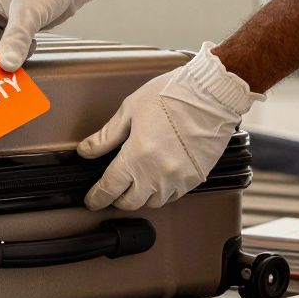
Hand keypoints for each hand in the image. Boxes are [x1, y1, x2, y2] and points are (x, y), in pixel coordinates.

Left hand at [78, 43, 263, 209]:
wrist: (211, 94)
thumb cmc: (173, 95)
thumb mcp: (130, 110)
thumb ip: (106, 136)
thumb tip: (87, 150)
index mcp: (137, 156)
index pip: (109, 188)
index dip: (96, 197)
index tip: (92, 200)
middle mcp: (158, 173)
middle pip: (131, 202)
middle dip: (117, 199)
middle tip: (112, 191)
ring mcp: (179, 178)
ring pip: (153, 202)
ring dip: (141, 197)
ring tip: (135, 183)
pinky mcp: (196, 177)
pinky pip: (174, 195)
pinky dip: (162, 192)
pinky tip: (157, 179)